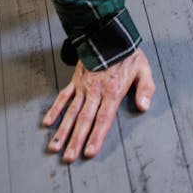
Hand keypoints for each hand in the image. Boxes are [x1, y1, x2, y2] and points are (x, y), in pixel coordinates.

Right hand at [43, 48, 154, 162]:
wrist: (110, 34)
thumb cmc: (128, 54)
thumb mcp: (144, 69)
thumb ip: (146, 89)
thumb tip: (144, 107)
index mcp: (112, 91)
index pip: (104, 118)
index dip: (96, 136)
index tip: (89, 152)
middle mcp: (95, 91)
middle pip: (84, 119)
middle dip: (76, 140)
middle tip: (69, 158)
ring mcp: (83, 86)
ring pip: (71, 112)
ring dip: (63, 131)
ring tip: (54, 147)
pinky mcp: (76, 80)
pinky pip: (63, 96)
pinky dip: (54, 109)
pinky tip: (47, 123)